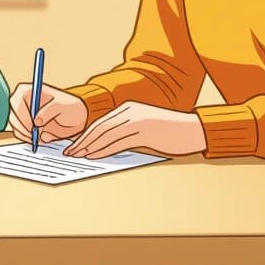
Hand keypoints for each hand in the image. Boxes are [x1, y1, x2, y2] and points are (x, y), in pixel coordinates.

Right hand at [8, 82, 87, 143]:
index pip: (17, 101)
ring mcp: (21, 114)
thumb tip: (36, 120)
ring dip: (25, 134)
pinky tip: (37, 138)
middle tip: (34, 135)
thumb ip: (50, 111)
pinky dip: (26, 138)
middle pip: (13, 114)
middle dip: (22, 127)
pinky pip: (19, 133)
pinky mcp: (23, 125)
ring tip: (39, 137)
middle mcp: (22, 101)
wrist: (75, 118)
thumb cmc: (69, 107)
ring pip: (14, 125)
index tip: (33, 125)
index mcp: (30, 90)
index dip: (22, 114)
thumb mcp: (63, 106)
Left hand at [63, 102, 205, 158]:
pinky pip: (119, 142)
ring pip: (106, 134)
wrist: (194, 130)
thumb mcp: (144, 129)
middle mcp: (130, 111)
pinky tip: (94, 156)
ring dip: (89, 146)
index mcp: (128, 108)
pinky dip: (104, 149)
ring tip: (78, 156)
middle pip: (99, 127)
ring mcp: (137, 120)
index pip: (100, 122)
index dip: (85, 135)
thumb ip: (126, 134)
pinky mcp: (145, 131)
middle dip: (82, 141)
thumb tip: (105, 147)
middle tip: (70, 152)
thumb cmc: (170, 132)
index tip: (74, 145)